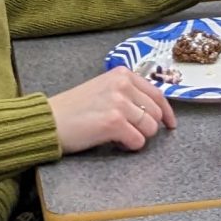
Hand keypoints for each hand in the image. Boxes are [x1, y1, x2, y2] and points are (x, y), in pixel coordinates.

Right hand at [50, 66, 175, 154]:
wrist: (50, 120)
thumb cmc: (74, 109)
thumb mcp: (103, 89)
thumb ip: (127, 93)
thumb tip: (153, 110)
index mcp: (122, 74)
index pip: (157, 93)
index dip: (167, 112)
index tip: (170, 124)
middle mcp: (123, 84)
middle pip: (155, 113)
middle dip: (146, 128)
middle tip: (128, 133)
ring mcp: (119, 102)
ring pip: (149, 128)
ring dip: (137, 137)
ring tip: (117, 136)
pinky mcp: (113, 122)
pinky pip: (137, 141)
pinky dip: (128, 146)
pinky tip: (113, 141)